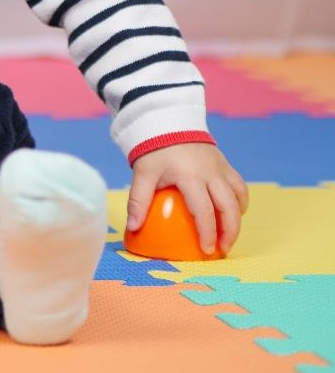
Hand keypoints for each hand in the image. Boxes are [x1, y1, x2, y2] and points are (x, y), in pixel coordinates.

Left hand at [126, 142, 248, 254]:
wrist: (167, 122)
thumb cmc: (154, 151)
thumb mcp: (143, 174)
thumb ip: (138, 201)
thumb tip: (133, 227)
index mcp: (191, 177)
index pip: (204, 211)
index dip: (207, 233)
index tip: (207, 251)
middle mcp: (211, 173)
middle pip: (229, 208)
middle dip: (229, 232)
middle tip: (222, 249)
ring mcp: (221, 168)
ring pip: (238, 198)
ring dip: (236, 219)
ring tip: (228, 235)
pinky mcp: (226, 164)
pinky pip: (239, 187)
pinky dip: (239, 202)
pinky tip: (232, 213)